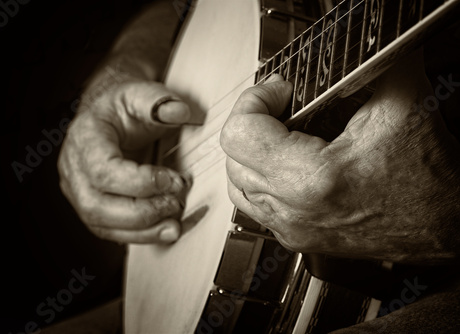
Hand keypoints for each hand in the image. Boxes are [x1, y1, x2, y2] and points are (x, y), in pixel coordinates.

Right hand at [58, 71, 190, 243]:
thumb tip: (178, 112)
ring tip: (174, 225)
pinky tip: (163, 229)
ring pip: (102, 225)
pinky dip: (140, 235)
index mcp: (85, 139)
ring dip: (143, 230)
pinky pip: (111, 231)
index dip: (140, 183)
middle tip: (176, 202)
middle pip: (97, 206)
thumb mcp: (139, 94)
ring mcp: (80, 191)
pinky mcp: (93, 206)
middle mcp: (75, 169)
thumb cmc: (122, 107)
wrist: (109, 116)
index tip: (173, 180)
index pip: (103, 172)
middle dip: (143, 211)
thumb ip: (158, 102)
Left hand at [220, 51, 459, 263]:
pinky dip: (256, 177)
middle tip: (281, 107)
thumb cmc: (428, 182)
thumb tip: (353, 48)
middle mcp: (294, 210)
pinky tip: (280, 163)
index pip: (240, 133)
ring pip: (236, 182)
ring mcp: (291, 227)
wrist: (443, 224)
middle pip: (233, 155)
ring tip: (278, 133)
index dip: (255, 100)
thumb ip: (371, 65)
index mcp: (312, 180)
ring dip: (250, 150)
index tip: (279, 93)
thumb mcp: (403, 105)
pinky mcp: (294, 236)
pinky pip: (252, 203)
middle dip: (253, 120)